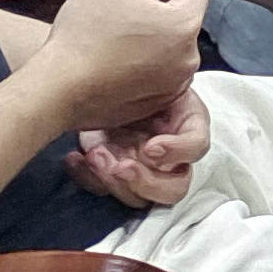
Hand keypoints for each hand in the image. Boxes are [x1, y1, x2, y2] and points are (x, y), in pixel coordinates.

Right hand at [28, 0, 210, 139]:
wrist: (56, 89)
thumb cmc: (83, 36)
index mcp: (185, 25)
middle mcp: (187, 59)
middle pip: (183, 16)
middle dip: (157, 9)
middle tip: (121, 14)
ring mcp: (172, 85)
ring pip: (170, 45)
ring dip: (149, 37)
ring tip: (113, 40)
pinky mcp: (155, 104)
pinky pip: (157, 72)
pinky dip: (141, 64)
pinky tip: (113, 62)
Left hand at [69, 76, 211, 209]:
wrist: (100, 79)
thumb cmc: (135, 74)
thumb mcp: (155, 73)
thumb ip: (165, 81)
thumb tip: (171, 87)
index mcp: (186, 124)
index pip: (197, 146)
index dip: (177, 152)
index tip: (151, 148)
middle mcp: (169, 155)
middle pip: (174, 188)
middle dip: (145, 182)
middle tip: (119, 165)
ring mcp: (141, 170)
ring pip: (139, 198)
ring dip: (113, 181)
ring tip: (93, 155)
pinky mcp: (112, 176)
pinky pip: (103, 190)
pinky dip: (87, 178)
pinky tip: (75, 159)